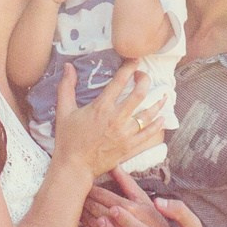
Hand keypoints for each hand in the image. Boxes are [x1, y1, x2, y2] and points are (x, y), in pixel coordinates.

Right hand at [49, 61, 166, 177]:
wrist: (74, 166)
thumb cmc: (68, 139)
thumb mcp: (64, 111)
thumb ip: (66, 87)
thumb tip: (69, 66)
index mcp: (101, 107)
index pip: (120, 81)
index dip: (130, 67)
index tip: (135, 60)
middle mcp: (116, 118)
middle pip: (139, 94)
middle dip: (145, 80)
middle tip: (143, 75)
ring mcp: (125, 133)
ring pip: (148, 114)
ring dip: (157, 103)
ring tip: (162, 96)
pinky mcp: (129, 146)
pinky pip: (148, 134)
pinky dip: (157, 125)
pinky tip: (162, 118)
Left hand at [84, 166, 171, 226]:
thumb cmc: (156, 222)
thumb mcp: (145, 199)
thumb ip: (127, 182)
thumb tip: (113, 163)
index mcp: (130, 208)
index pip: (101, 195)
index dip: (90, 189)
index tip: (85, 185)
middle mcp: (123, 224)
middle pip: (94, 208)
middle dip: (84, 200)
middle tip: (76, 194)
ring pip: (92, 225)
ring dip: (83, 215)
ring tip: (79, 208)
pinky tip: (87, 226)